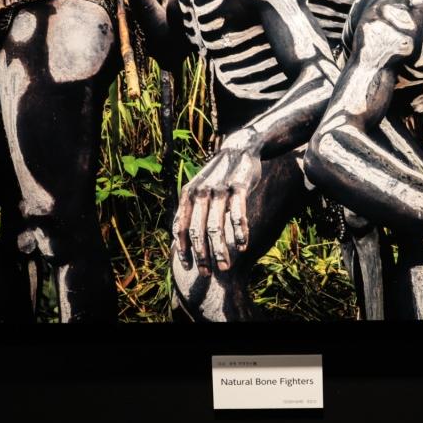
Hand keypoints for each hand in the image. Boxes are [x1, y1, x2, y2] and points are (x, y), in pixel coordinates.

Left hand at [172, 131, 262, 274]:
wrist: (240, 148)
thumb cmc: (218, 176)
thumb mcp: (199, 190)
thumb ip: (191, 211)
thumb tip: (182, 241)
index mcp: (187, 194)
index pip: (180, 227)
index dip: (182, 249)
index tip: (188, 266)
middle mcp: (200, 192)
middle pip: (197, 231)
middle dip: (201, 255)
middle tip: (207, 274)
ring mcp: (219, 189)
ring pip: (216, 227)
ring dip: (220, 251)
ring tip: (225, 267)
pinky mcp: (238, 187)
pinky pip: (238, 215)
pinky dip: (240, 233)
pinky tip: (243, 247)